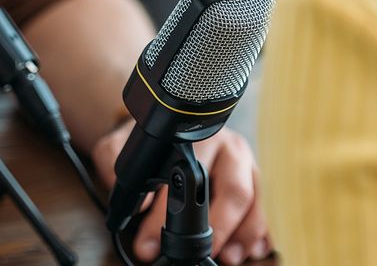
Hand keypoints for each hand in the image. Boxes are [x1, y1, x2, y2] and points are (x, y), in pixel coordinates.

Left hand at [93, 122, 271, 264]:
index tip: (151, 244)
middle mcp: (227, 148)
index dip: (166, 217)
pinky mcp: (255, 181)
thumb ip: (113, 162)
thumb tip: (129, 200)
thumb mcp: (122, 143)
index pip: (185, 179)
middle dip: (217, 227)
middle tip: (196, 252)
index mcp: (196, 139)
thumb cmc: (152, 142)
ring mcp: (245, 164)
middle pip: (232, 190)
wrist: (169, 124)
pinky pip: (263, 208)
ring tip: (228, 257)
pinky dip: (259, 232)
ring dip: (242, 233)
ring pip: (252, 200)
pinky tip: (251, 249)